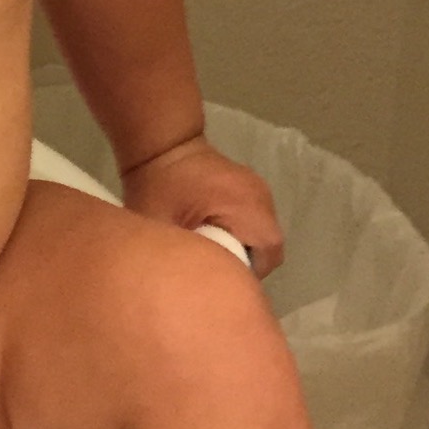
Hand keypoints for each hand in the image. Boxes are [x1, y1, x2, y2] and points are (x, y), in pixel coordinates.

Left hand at [120, 135, 284, 276]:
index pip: (268, 256)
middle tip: (214, 269)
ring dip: (242, 245)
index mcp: (248, 209)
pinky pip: (253, 218)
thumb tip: (192, 286)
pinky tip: (213, 233)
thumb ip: (184, 257)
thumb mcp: (164, 228)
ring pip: (261, 232)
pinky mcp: (248, 185)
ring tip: (212, 252)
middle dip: (245, 262)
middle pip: (268, 246)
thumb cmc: (160, 186)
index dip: (248, 274)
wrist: (160, 143)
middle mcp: (262, 199)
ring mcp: (258, 190)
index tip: (221, 279)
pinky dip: (239, 230)